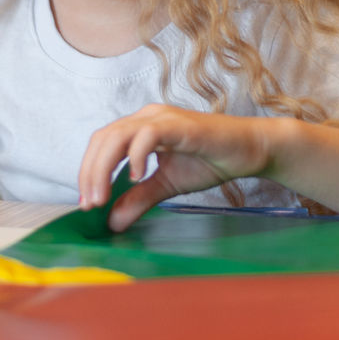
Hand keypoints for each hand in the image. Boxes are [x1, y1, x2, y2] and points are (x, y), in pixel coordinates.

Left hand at [77, 104, 276, 231]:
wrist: (250, 150)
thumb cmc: (211, 160)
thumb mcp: (166, 185)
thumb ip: (139, 199)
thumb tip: (112, 223)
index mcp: (141, 127)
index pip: (102, 143)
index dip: (88, 171)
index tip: (88, 203)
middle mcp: (147, 116)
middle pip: (103, 138)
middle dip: (90, 173)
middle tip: (91, 204)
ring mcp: (162, 117)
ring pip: (118, 135)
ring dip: (103, 167)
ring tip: (103, 197)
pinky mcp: (179, 124)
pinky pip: (147, 135)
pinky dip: (135, 156)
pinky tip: (135, 176)